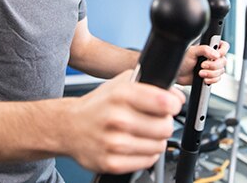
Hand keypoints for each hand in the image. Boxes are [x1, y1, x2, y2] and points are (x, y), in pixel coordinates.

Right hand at [65, 70, 183, 173]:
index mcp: (121, 94)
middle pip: (166, 127)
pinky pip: (148, 161)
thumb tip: (177, 96)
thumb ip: (149, 85)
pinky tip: (135, 145)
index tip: (170, 106)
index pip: (165, 102)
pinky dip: (146, 154)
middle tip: (154, 121)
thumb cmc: (98, 105)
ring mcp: (114, 143)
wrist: (69, 127)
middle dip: (164, 123)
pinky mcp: (113, 163)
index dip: (173, 104)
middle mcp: (118, 118)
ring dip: (155, 140)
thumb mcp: (120, 84)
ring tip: (141, 133)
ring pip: (159, 145)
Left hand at [176, 41, 229, 85]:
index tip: (217, 56)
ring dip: (211, 73)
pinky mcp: (211, 76)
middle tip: (203, 65)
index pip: (224, 46)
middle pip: (223, 61)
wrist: (178, 74)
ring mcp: (212, 67)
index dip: (223, 51)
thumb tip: (216, 54)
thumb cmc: (182, 60)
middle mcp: (212, 57)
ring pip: (221, 71)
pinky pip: (218, 79)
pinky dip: (211, 80)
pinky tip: (204, 79)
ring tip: (200, 73)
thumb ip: (204, 49)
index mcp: (209, 48)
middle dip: (214, 65)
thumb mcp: (192, 51)